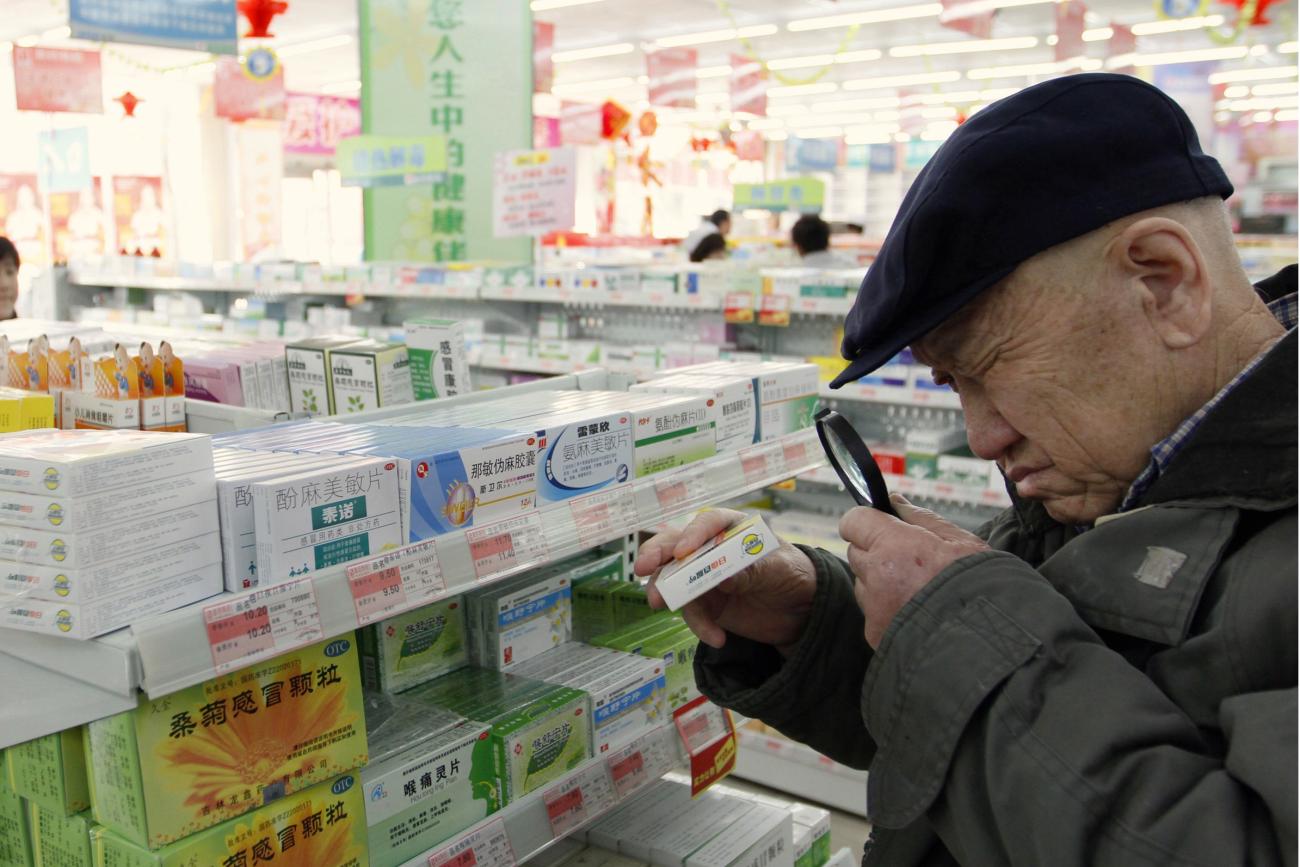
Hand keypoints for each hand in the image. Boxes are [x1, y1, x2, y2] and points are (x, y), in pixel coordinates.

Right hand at [634, 508, 816, 653]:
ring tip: (660, 604)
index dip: (693, 534)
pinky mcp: (707, 604)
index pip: (708, 523)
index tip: (683, 551)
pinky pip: (692, 612)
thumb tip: (720, 575)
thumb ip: (749, 571)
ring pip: (674, 580)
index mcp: (733, 528)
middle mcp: (712, 548)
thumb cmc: (795, 575)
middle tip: (641, 568)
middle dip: (656, 554)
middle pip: (676, 546)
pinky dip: (699, 625)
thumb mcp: (778, 569)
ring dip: (666, 592)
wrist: (805, 613)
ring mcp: (706, 577)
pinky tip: (717, 638)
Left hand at [840, 495, 989, 648]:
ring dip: (879, 583)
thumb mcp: (960, 541)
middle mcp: (877, 577)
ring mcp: (874, 608)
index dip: (867, 521)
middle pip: (857, 553)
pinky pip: (872, 613)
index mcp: (894, 546)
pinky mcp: (875, 634)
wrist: (989, 637)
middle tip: (909, 562)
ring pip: (863, 584)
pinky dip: (887, 611)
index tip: (881, 526)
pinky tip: (916, 613)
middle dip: (875, 552)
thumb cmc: (980, 585)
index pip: (854, 521)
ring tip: (918, 591)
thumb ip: (921, 518)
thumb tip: (895, 501)